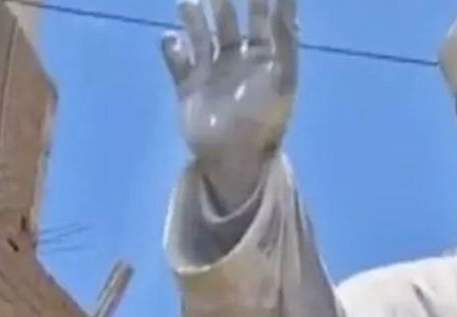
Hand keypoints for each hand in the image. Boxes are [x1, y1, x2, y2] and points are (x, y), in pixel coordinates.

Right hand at [162, 0, 298, 210]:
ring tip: (187, 2)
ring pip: (200, 33)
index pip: (265, 17)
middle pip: (228, 18)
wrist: (235, 160)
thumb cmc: (265, 121)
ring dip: (193, 17)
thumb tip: (285, 9)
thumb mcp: (283, 80)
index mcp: (265, 57)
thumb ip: (285, 43)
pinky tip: (171, 39)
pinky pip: (177, 61)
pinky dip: (172, 48)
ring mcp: (211, 71)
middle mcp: (237, 59)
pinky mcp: (188, 87)